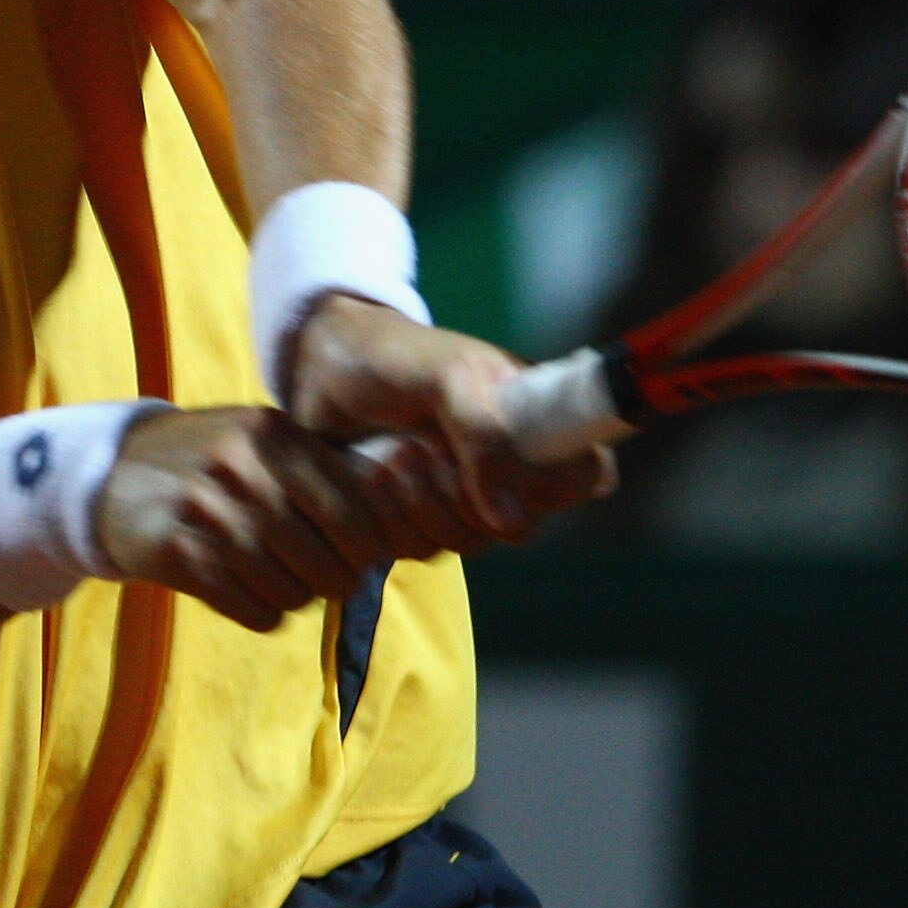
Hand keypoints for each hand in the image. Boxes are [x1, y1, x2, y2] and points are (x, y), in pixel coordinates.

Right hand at [95, 406, 399, 630]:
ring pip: (294, 593)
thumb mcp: (263, 439)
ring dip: (297, 596)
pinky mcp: (179, 556)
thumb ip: (320, 466)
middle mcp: (245, 472)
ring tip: (282, 578)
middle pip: (331, 561)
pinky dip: (261, 610)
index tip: (364, 553)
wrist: (114, 473)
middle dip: (338, 579)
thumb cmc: (212, 459)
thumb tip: (393, 519)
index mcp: (275, 437)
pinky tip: (246, 588)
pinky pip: (254, 611)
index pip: (355, 510)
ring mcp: (210, 515)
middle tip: (328, 577)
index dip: (370, 544)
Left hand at [283, 297, 616, 540]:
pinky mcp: (415, 521)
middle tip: (425, 448)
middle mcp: (507, 467)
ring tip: (393, 454)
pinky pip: (419, 549)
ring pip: (467, 543)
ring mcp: (461, 498)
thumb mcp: (447, 376)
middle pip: (522, 525)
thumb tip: (513, 521)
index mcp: (535, 422)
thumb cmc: (396, 357)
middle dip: (465, 494)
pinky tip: (372, 476)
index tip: (516, 474)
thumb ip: (484, 434)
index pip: (585, 475)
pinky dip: (392, 517)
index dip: (557, 487)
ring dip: (422, 504)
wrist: (322, 367)